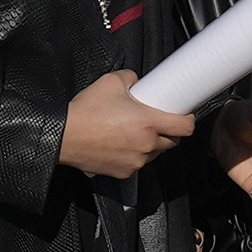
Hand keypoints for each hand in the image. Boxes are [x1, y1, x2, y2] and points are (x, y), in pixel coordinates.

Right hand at [61, 70, 199, 182]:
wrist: (64, 136)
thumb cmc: (85, 112)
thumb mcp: (111, 82)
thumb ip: (132, 78)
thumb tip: (138, 81)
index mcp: (148, 123)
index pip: (186, 127)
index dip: (188, 119)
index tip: (184, 114)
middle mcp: (146, 145)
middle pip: (173, 141)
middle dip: (168, 131)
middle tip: (154, 120)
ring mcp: (136, 162)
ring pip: (155, 153)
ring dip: (151, 143)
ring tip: (133, 132)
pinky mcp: (124, 173)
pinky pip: (138, 163)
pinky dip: (135, 155)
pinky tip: (121, 144)